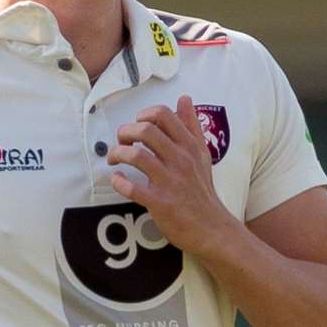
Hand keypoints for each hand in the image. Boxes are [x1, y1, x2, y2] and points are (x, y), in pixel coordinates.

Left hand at [108, 95, 233, 257]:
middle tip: (121, 143)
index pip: (163, 115)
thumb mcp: (202, 154)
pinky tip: (117, 180)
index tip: (137, 126)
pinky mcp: (160, 203)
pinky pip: (132, 188)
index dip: (143, 115)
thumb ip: (191, 126)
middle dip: (125, 133)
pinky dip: (119, 182)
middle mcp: (180, 160)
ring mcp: (170, 181)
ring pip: (136, 156)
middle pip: (145, 130)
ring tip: (114, 159)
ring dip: (117, 154)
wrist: (212, 227)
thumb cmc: (202, 190)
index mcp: (189, 146)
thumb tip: (184, 99)